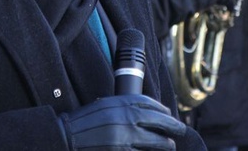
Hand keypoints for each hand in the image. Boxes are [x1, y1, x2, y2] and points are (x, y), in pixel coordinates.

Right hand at [58, 94, 185, 150]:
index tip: (169, 113)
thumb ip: (123, 106)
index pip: (149, 103)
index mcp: (120, 102)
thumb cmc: (84, 122)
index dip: (162, 109)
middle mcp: (125, 118)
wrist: (66, 137)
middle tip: (180, 129)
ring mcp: (125, 137)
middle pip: (158, 121)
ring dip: (165, 144)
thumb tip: (144, 111)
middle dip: (172, 126)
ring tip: (170, 145)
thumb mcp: (104, 106)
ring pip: (155, 141)